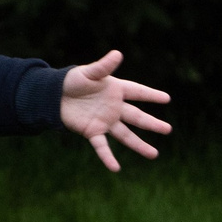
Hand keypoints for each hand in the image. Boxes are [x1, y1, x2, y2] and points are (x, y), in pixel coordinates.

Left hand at [60, 50, 170, 171]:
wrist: (53, 95)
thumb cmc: (72, 80)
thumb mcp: (88, 72)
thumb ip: (103, 66)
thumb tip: (118, 54)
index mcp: (115, 89)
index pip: (137, 92)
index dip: (151, 94)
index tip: (166, 98)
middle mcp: (114, 107)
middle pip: (136, 117)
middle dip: (152, 124)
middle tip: (168, 129)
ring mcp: (105, 121)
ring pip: (126, 135)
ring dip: (139, 145)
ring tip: (154, 155)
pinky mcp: (92, 131)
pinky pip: (102, 146)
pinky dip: (108, 157)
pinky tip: (116, 168)